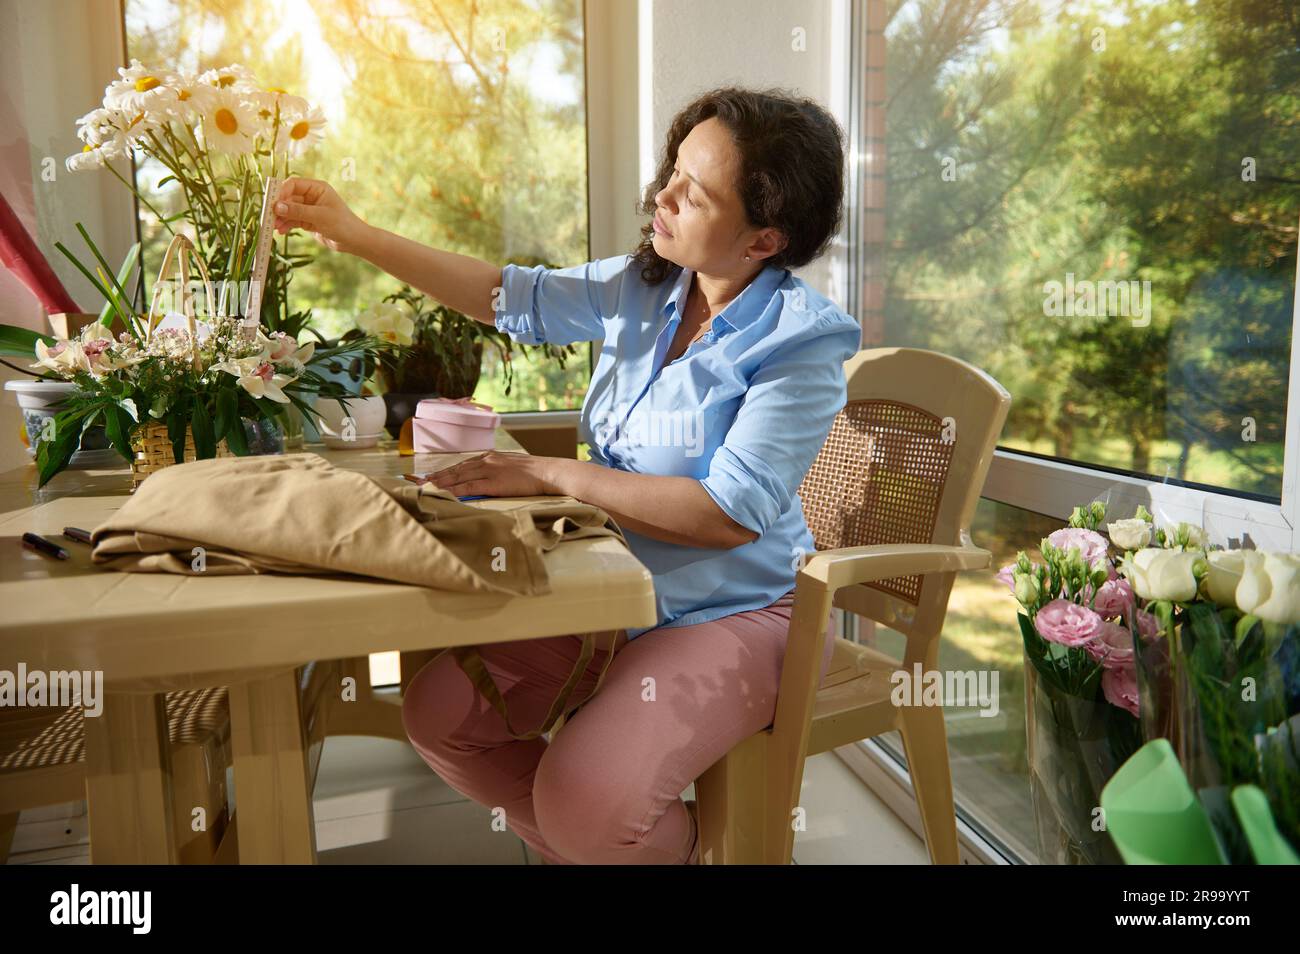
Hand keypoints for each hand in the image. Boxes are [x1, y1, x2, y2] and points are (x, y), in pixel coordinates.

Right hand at [272, 177, 368, 253]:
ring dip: (280, 218)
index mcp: (316, 188)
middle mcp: (311, 196)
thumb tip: (277, 207)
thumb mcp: (319, 216)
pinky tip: (281, 231)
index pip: (293, 184)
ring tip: (274, 227)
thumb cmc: (342, 224)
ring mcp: (308, 208)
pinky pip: (292, 220)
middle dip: (278, 207)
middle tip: (268, 216)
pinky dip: (286, 225)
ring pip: (288, 210)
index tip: (272, 203)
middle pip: (288, 197)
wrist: (354, 241)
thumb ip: (298, 211)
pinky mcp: (307, 220)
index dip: (281, 192)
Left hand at [425, 451, 566, 498]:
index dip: (443, 472)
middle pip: (454, 470)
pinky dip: (453, 489)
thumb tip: (484, 482)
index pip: (460, 465)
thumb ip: (495, 473)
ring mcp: (488, 470)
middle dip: (433, 477)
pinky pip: (468, 486)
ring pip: (457, 477)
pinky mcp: (493, 482)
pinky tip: (442, 493)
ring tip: (422, 488)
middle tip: (415, 482)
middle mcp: (485, 461)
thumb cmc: (533, 474)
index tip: (428, 477)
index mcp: (489, 457)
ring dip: (438, 483)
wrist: (548, 472)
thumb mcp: (511, 468)